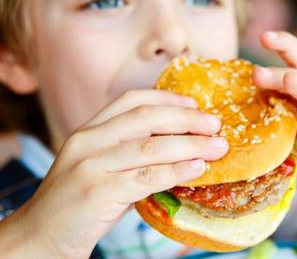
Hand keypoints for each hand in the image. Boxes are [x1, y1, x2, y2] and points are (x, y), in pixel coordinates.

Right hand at [2, 90, 227, 257]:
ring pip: (151, 147)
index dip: (167, 98)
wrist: (39, 238)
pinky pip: (147, 177)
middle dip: (186, 119)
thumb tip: (182, 150)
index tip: (195, 105)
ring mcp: (91, 165)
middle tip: (216, 124)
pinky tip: (198, 168)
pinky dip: (177, 171)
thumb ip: (133, 157)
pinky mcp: (98, 192)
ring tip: (218, 147)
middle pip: (146, 118)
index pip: (131, 100)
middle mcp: (88, 141)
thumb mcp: (102, 170)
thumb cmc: (79, 205)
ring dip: (191, 145)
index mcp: (89, 131)